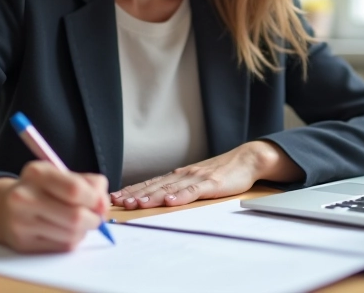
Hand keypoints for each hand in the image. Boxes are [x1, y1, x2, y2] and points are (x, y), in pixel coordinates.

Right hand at [0, 162, 109, 252]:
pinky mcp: (23, 244)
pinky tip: (63, 231)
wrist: (2, 208)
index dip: (95, 199)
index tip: (101, 203)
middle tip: (95, 217)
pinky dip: (71, 240)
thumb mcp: (60, 175)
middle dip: (94, 219)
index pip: (75, 190)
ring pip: (71, 235)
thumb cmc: (40, 189)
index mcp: (36, 173)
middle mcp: (24, 197)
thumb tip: (103, 205)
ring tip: (77, 223)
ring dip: (83, 231)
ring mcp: (21, 223)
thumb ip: (89, 183)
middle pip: (75, 217)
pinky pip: (62, 247)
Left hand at [109, 141, 302, 208]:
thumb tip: (159, 200)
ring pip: (170, 188)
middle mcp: (184, 174)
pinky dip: (180, 196)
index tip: (116, 198)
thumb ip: (180, 189)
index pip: (151, 183)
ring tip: (136, 203)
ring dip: (151, 196)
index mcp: (179, 175)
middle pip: (155, 185)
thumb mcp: (197, 181)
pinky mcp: (212, 183)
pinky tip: (169, 201)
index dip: (132, 190)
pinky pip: (194, 191)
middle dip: (135, 194)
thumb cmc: (222, 173)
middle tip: (117, 203)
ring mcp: (197, 178)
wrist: (247, 159)